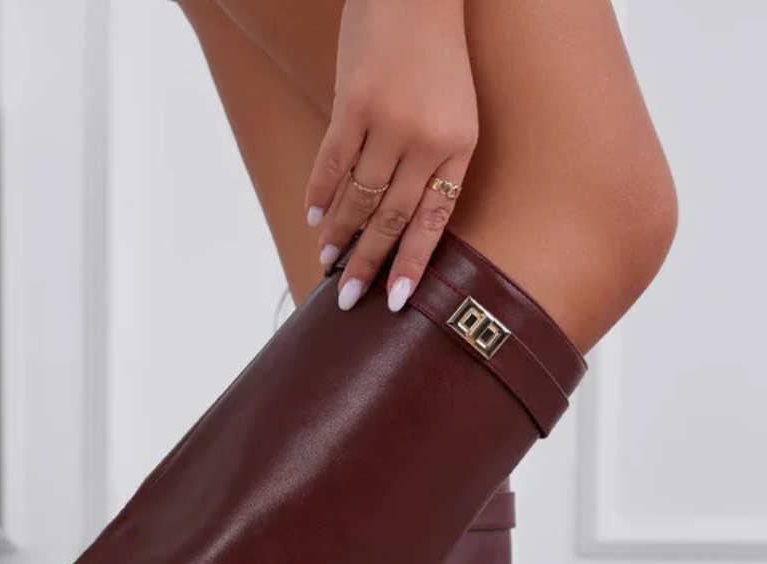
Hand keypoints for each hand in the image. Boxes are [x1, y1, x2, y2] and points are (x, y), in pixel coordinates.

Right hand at [306, 0, 477, 311]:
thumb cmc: (439, 54)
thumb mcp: (456, 110)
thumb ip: (435, 161)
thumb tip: (403, 218)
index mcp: (457, 147)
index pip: (431, 221)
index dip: (410, 265)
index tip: (392, 301)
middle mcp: (425, 140)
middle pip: (390, 218)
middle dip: (367, 262)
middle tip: (347, 297)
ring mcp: (387, 122)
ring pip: (358, 196)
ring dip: (340, 233)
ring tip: (328, 261)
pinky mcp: (354, 102)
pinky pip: (332, 162)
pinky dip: (321, 192)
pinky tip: (314, 217)